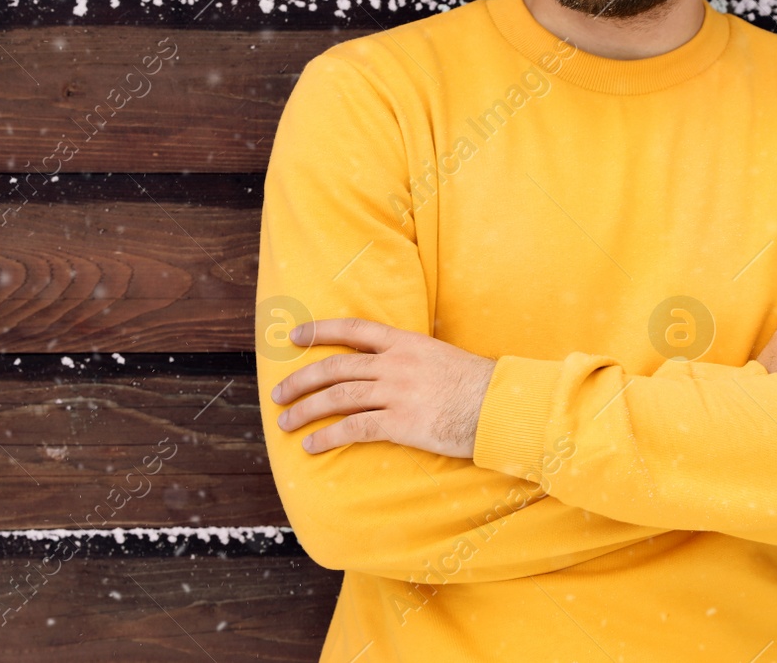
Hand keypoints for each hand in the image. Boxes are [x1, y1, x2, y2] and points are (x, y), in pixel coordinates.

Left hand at [270, 317, 497, 458]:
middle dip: (301, 380)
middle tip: (279, 394)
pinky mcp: (400, 423)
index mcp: (404, 342)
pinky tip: (313, 445)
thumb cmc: (475, 384)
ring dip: (306, 410)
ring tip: (286, 423)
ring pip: (337, 398)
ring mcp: (396, 393)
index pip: (353, 330)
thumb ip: (410, 358)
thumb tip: (386, 364)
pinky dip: (328, 437)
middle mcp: (394, 364)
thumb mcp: (439, 356)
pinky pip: (353, 429)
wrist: (497, 406)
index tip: (295, 336)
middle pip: (335, 368)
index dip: (320, 331)